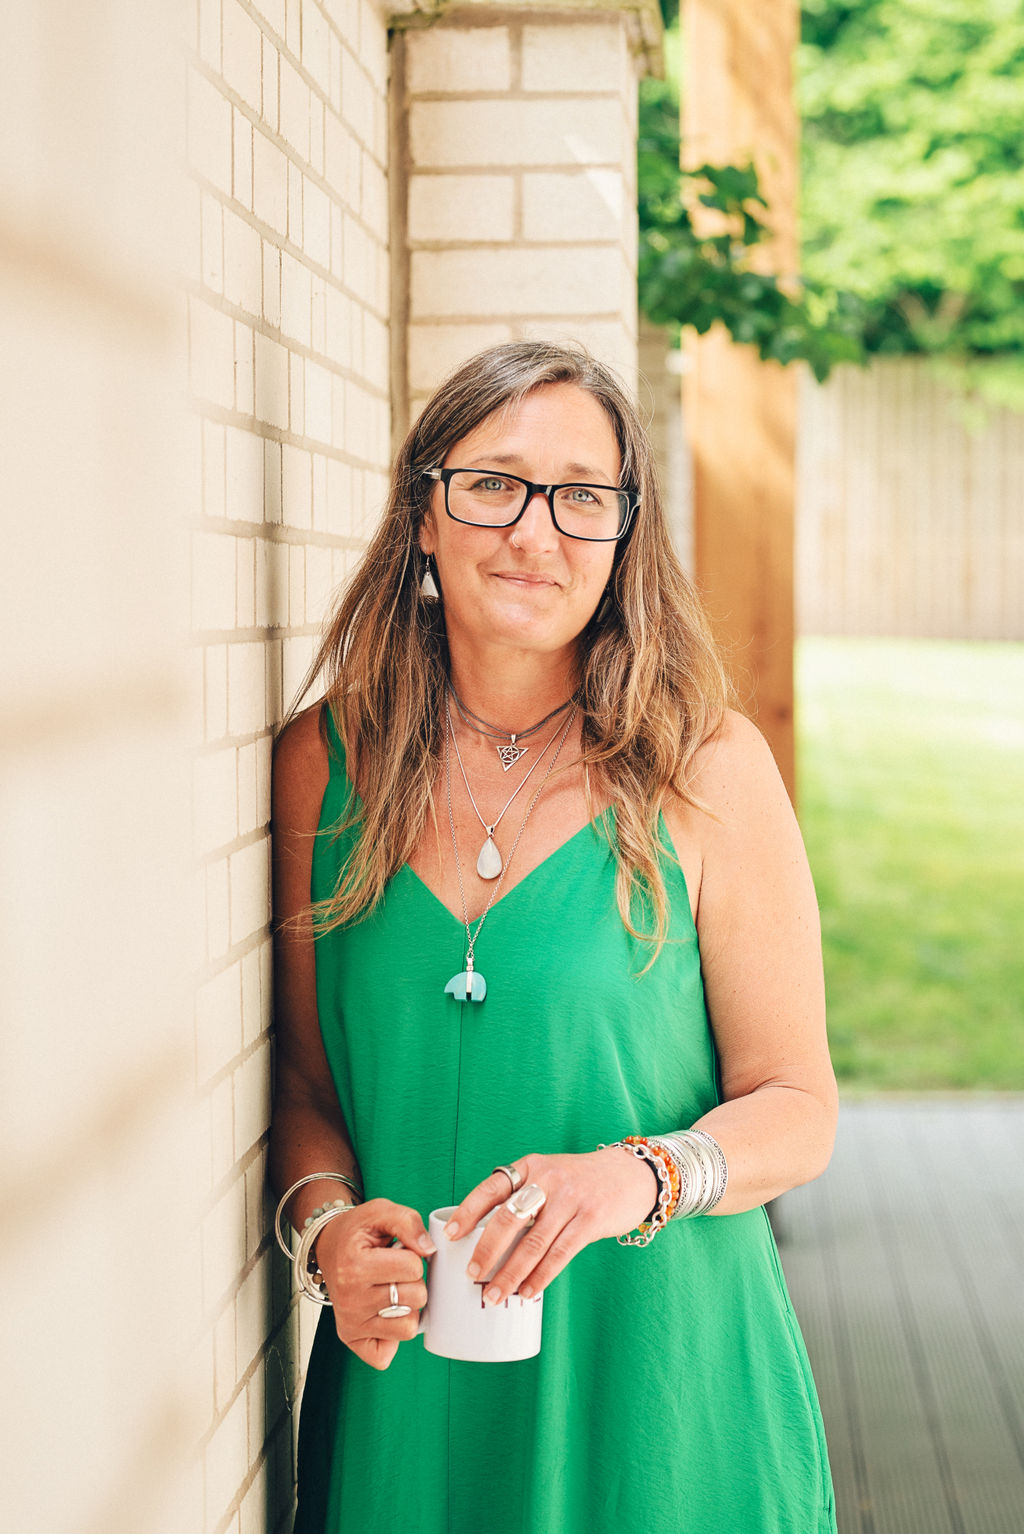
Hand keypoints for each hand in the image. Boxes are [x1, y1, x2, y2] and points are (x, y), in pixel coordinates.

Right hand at [314, 1198, 434, 1370]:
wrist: (328, 1245)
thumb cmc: (357, 1231)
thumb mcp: (380, 1211)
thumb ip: (408, 1222)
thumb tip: (429, 1249)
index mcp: (355, 1266)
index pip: (413, 1267)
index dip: (413, 1256)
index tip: (397, 1251)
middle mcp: (350, 1299)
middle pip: (416, 1298)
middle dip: (414, 1281)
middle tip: (395, 1271)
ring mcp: (349, 1322)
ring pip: (408, 1327)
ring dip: (408, 1308)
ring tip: (392, 1289)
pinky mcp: (350, 1338)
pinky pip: (386, 1354)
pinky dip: (391, 1337)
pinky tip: (384, 1314)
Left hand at [444, 1149, 659, 1306]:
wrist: (631, 1174)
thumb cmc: (581, 1182)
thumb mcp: (549, 1176)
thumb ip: (523, 1198)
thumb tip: (488, 1241)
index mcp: (530, 1167)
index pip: (491, 1187)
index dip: (468, 1211)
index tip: (449, 1235)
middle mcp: (548, 1179)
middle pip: (508, 1218)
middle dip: (487, 1251)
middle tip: (472, 1275)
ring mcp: (571, 1198)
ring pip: (533, 1242)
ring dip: (511, 1273)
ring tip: (495, 1294)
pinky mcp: (591, 1219)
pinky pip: (560, 1253)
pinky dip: (541, 1276)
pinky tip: (528, 1291)